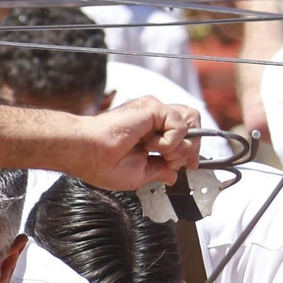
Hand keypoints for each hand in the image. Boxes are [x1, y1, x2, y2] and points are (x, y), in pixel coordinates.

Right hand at [72, 96, 200, 189]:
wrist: (89, 154)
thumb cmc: (102, 164)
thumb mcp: (139, 174)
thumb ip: (159, 171)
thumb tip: (173, 175)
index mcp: (149, 133)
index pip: (184, 133)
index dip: (192, 149)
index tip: (190, 165)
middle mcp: (152, 120)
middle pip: (193, 123)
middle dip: (190, 148)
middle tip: (172, 161)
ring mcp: (153, 112)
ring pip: (191, 119)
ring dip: (181, 143)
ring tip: (160, 152)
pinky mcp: (152, 108)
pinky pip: (180, 124)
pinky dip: (170, 141)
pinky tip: (149, 145)